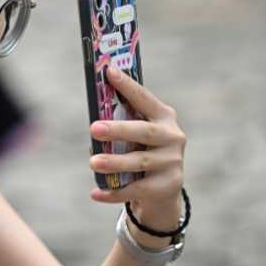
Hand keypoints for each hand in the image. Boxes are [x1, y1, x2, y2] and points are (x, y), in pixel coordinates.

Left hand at [88, 66, 185, 229]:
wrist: (163, 191)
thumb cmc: (141, 152)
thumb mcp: (136, 136)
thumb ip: (122, 124)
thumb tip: (94, 122)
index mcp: (164, 117)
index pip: (144, 98)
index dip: (128, 86)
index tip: (109, 72)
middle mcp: (172, 137)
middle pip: (143, 132)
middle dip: (118, 129)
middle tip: (93, 128)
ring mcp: (172, 162)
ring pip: (139, 162)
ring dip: (114, 162)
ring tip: (92, 162)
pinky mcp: (167, 186)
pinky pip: (136, 189)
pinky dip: (114, 192)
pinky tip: (95, 193)